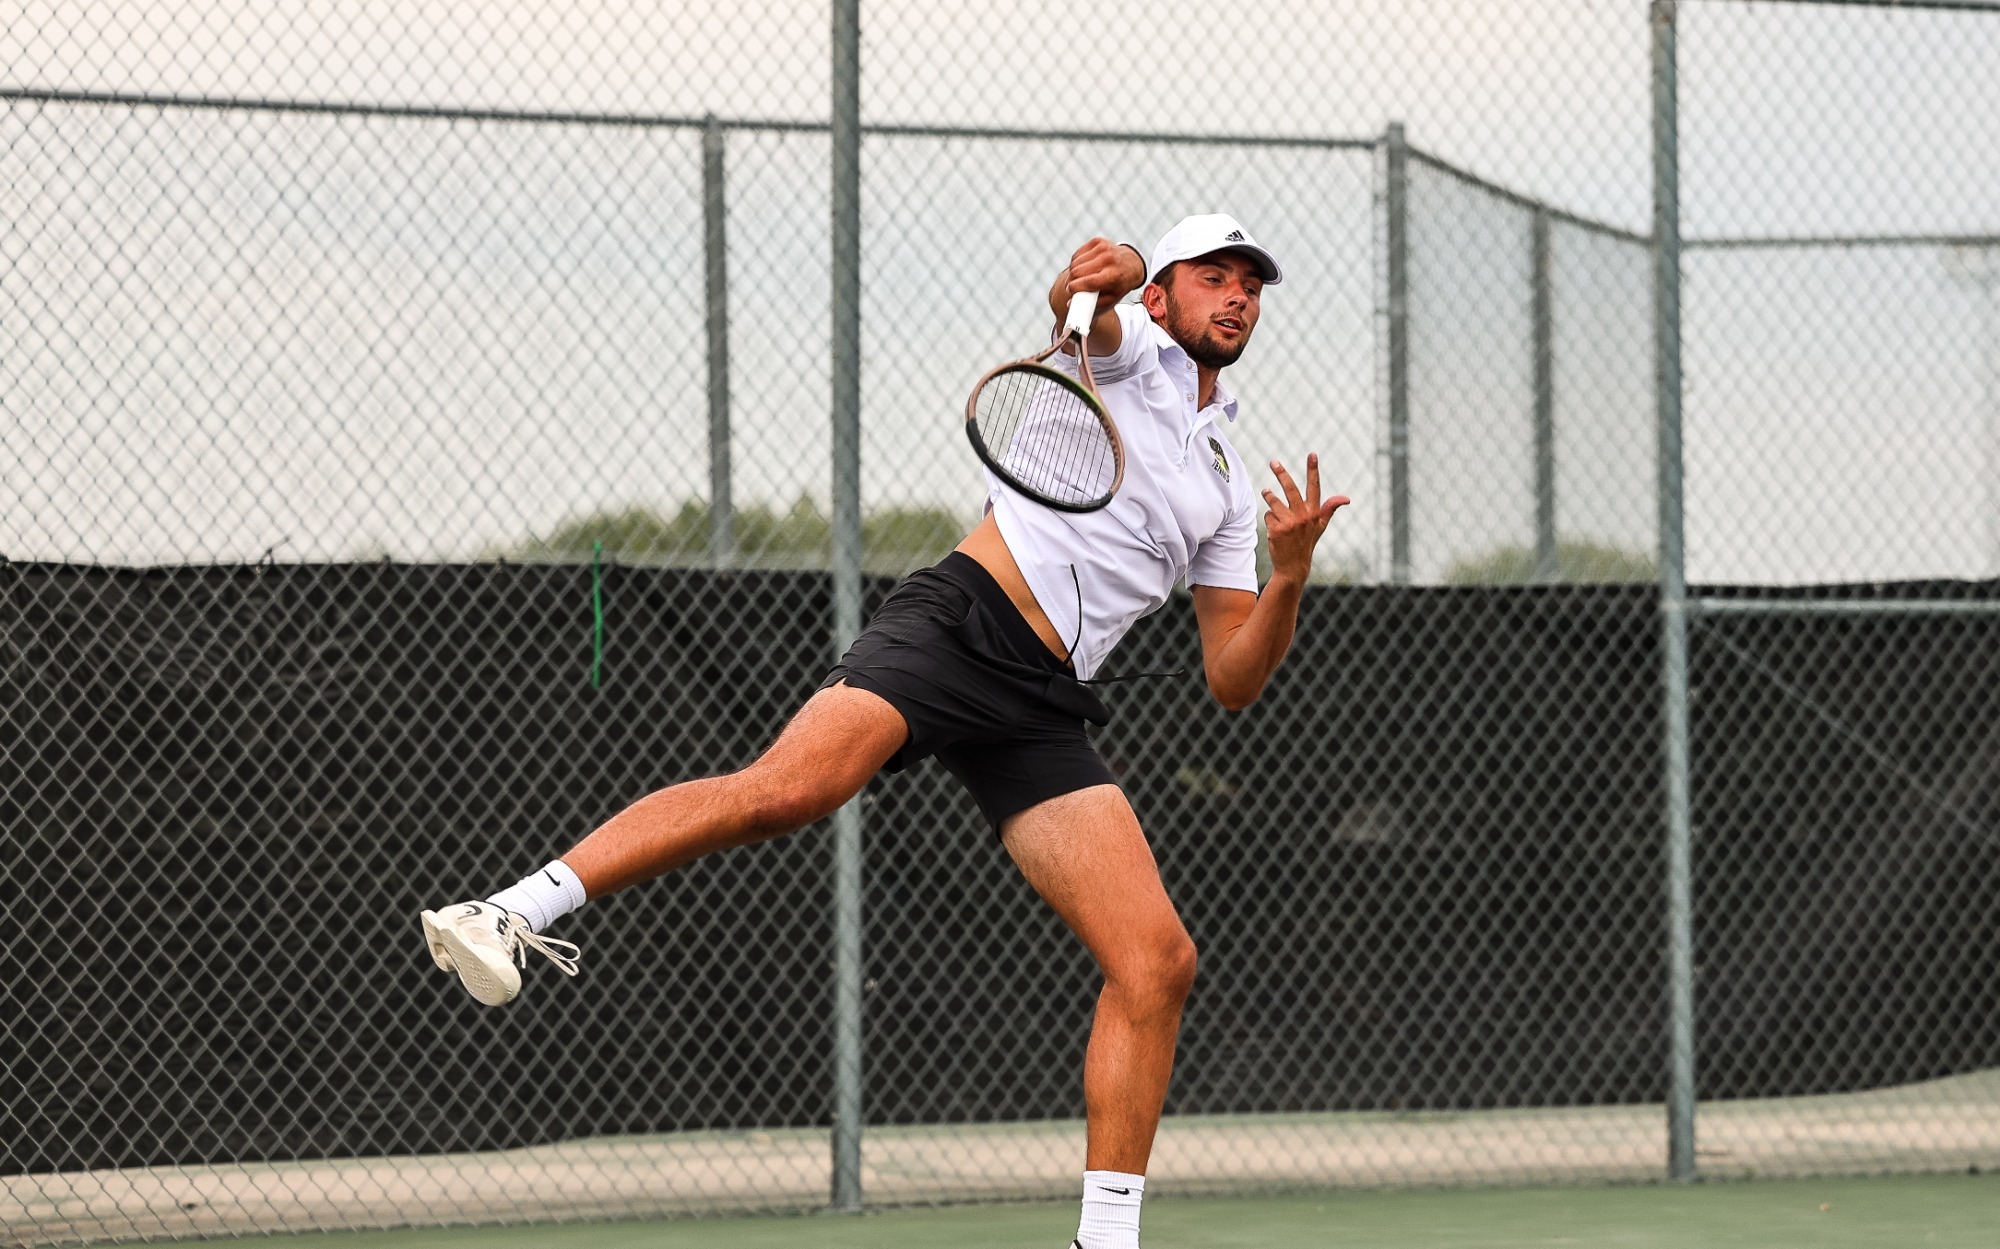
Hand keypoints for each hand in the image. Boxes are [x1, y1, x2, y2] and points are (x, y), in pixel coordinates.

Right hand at [1066, 236, 1145, 304]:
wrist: (1132, 264)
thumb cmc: (1118, 285)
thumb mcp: (1111, 299)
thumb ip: (1091, 304)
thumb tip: (1069, 304)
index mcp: (1113, 276)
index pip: (1088, 281)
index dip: (1074, 288)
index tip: (1070, 291)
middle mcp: (1108, 259)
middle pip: (1077, 271)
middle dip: (1071, 281)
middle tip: (1073, 287)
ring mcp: (1103, 248)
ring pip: (1075, 262)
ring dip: (1074, 272)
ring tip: (1082, 277)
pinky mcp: (1097, 241)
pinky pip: (1077, 254)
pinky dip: (1077, 262)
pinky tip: (1085, 267)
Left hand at [1261, 453, 1348, 584]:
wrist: (1293, 567)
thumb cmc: (1306, 543)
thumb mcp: (1320, 526)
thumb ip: (1329, 509)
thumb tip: (1346, 498)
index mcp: (1314, 513)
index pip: (1314, 487)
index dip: (1313, 470)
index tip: (1312, 454)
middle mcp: (1303, 516)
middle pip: (1291, 489)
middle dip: (1282, 473)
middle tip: (1274, 462)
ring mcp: (1290, 523)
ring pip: (1274, 501)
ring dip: (1269, 496)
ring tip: (1267, 492)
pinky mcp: (1277, 530)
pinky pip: (1268, 514)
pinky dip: (1269, 518)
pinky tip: (1274, 528)